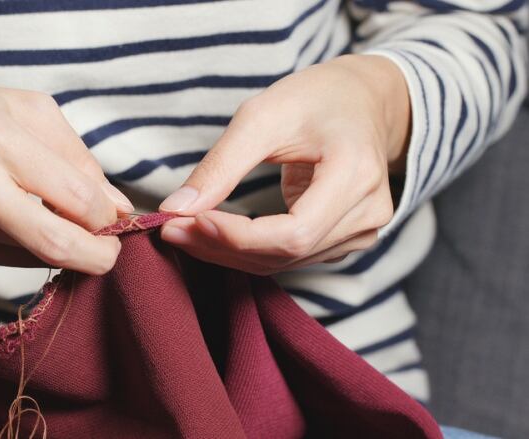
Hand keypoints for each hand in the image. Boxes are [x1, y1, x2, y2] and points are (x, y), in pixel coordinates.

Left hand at [159, 54, 410, 274]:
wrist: (362, 100)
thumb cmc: (315, 98)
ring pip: (284, 262)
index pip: (293, 232)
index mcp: (356, 174)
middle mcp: (368, 213)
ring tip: (185, 229)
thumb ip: (220, 166)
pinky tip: (215, 234)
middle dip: (221, 246)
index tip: (184, 221)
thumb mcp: (262, 117)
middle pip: (285, 253)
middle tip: (171, 229)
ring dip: (228, 252)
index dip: (235, 236)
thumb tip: (176, 209)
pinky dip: (248, 250)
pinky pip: (291, 257)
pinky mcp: (348, 239)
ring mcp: (363, 231)